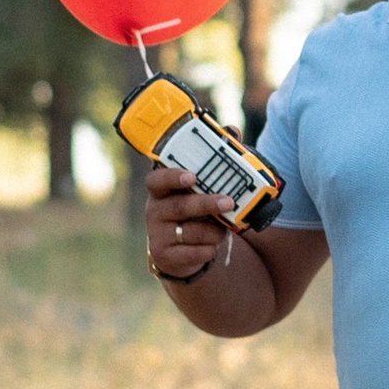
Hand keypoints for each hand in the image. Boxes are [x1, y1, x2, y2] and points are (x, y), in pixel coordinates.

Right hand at [145, 161, 227, 282]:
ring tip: (223, 229)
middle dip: (207, 204)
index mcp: (161, 190)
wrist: (182, 251)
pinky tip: (212, 245)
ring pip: (191, 232)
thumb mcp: (200, 191)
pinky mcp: (164, 255)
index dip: (173, 177)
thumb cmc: (194, 213)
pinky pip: (194, 253)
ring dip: (214, 231)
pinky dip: (210, 249)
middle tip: (228, 202)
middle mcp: (154, 211)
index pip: (157, 180)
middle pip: (180, 206)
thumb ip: (214, 164)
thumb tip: (233, 133)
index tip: (192, 177)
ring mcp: (157, 234)